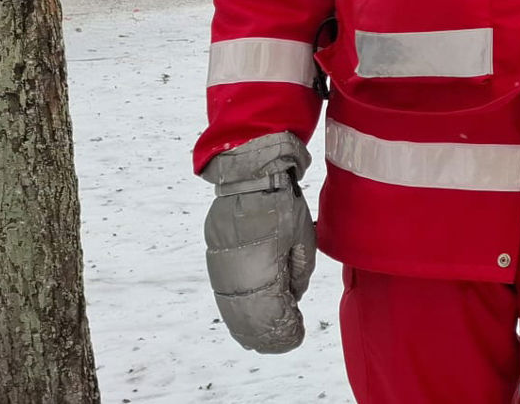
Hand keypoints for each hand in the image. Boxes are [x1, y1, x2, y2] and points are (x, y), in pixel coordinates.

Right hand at [201, 132, 316, 353]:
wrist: (250, 177)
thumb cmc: (282, 207)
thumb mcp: (303, 240)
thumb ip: (299, 273)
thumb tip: (292, 296)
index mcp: (261, 272)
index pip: (272, 314)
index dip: (284, 330)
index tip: (295, 336)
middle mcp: (237, 276)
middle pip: (249, 318)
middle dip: (266, 333)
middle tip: (283, 342)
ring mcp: (222, 268)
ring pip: (233, 309)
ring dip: (247, 326)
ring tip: (261, 339)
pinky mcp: (215, 259)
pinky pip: (224, 293)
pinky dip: (235, 310)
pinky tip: (242, 321)